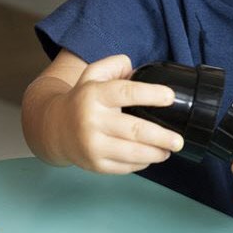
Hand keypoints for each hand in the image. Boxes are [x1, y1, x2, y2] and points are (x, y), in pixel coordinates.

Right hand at [50, 54, 182, 173]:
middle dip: (161, 136)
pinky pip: (124, 167)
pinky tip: (149, 157)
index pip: (126, 93)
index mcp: (94, 94)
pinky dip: (141, 163)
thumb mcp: (93, 74)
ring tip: (169, 150)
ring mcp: (92, 145)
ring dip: (156, 153)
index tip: (170, 97)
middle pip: (134, 130)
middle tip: (178, 140)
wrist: (54, 128)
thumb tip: (136, 70)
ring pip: (131, 153)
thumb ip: (116, 65)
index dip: (151, 94)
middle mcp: (92, 120)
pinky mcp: (94, 164)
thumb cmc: (82, 99)